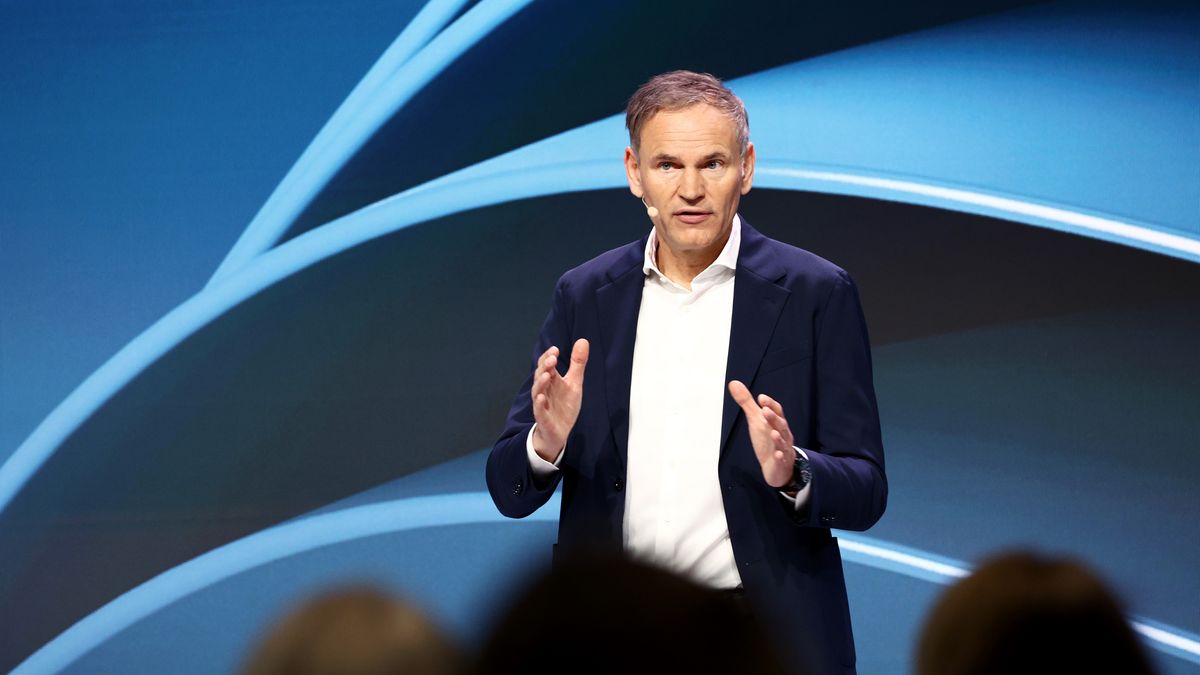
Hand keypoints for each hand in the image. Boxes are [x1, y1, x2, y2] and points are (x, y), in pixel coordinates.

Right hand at [530, 338, 588, 460]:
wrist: (558, 432)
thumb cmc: (564, 405)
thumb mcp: (574, 383)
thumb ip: (577, 364)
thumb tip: (583, 340)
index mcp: (552, 381)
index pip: (546, 365)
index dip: (549, 357)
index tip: (555, 349)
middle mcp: (545, 390)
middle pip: (541, 376)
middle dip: (545, 367)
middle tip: (552, 358)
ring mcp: (542, 404)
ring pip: (538, 392)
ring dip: (541, 383)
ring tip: (547, 374)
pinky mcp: (543, 418)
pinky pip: (539, 411)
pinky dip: (539, 404)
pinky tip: (541, 398)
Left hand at [728, 380, 794, 487]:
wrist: (778, 466)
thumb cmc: (767, 439)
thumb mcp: (756, 420)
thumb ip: (747, 403)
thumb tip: (733, 383)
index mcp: (777, 422)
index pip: (777, 410)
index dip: (770, 404)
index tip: (761, 398)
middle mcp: (782, 434)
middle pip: (780, 425)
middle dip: (773, 418)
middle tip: (765, 410)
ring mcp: (783, 448)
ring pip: (783, 442)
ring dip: (778, 438)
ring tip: (772, 433)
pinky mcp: (781, 463)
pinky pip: (782, 459)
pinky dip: (780, 457)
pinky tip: (777, 455)